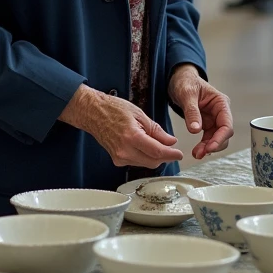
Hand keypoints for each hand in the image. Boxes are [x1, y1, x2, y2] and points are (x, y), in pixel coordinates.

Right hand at [59, 85, 182, 167]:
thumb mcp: (140, 115)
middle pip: (153, 161)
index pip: (157, 152)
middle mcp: (124, 151)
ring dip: (155, 157)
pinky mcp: (117, 160)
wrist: (93, 112)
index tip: (179, 154)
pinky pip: (137, 162)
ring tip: (155, 142)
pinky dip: (144, 156)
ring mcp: (119, 157)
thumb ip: (156, 131)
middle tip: (171, 148)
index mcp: (131, 137)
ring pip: (146, 163)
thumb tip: (170, 142)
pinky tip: (144, 146)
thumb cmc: (113, 109)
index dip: (171, 154)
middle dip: (165, 156)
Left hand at [168, 64, 233, 160]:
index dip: (220, 138)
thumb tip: (195, 130)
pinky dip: (204, 145)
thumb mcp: (187, 94)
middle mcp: (220, 112)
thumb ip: (192, 112)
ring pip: (216, 138)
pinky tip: (197, 151)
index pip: (226, 124)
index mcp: (221, 102)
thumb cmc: (186, 82)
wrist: (179, 80)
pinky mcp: (207, 123)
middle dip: (214, 145)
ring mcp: (214, 118)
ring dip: (208, 147)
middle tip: (200, 153)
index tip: (210, 148)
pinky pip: (208, 137)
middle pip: (224, 133)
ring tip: (196, 154)